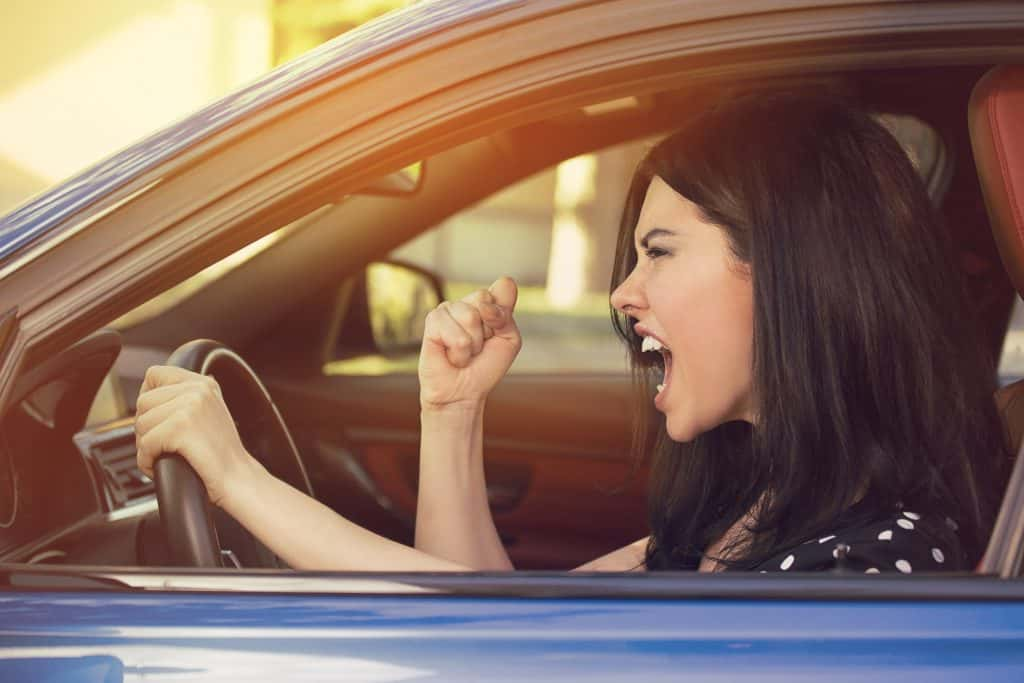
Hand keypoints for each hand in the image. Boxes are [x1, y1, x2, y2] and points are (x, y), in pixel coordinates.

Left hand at [135, 366, 255, 505]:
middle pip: (143, 402)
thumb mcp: (208, 413)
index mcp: (204, 383)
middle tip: (164, 445)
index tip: (157, 419)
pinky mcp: (180, 427)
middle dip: (147, 427)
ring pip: (141, 424)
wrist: (239, 480)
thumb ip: (185, 398)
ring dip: (146, 446)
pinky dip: (146, 461)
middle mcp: (198, 389)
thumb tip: (149, 393)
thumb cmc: (222, 456)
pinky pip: (144, 444)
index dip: (148, 397)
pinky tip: (161, 466)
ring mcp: (190, 406)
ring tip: (166, 455)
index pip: (155, 374)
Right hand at [419, 276, 520, 409]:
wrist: (464, 392)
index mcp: (486, 302)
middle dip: (486, 331)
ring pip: (469, 316)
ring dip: (471, 345)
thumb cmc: (486, 367)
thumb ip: (506, 313)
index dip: (502, 317)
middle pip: (483, 299)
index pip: (502, 289)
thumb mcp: (509, 339)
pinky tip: (451, 355)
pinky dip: (458, 351)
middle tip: (477, 347)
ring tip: (464, 353)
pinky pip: (452, 331)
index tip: (495, 335)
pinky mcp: (431, 322)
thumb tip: (497, 288)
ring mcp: (446, 310)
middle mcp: (465, 302)